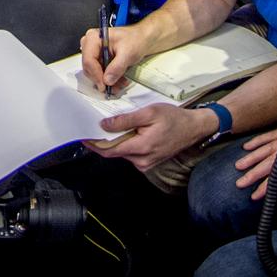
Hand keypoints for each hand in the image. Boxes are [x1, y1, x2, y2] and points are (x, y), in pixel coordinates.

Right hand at [80, 24, 149, 91]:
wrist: (142, 39)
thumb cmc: (135, 39)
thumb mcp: (128, 53)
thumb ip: (117, 67)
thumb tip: (107, 79)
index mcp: (94, 38)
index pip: (89, 60)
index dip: (96, 74)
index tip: (104, 85)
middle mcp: (91, 45)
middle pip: (89, 68)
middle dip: (102, 79)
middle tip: (113, 87)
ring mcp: (95, 53)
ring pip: (95, 73)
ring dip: (107, 81)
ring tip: (120, 83)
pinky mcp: (99, 60)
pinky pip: (100, 74)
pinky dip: (110, 79)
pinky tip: (119, 80)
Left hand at [86, 104, 216, 170]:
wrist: (194, 128)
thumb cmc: (174, 119)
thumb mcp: (149, 113)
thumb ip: (125, 120)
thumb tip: (105, 125)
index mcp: (141, 148)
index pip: (109, 150)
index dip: (94, 144)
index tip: (83, 136)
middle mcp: (142, 161)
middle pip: (114, 152)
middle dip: (102, 140)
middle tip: (92, 127)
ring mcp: (146, 163)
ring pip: (122, 152)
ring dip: (114, 141)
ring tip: (109, 126)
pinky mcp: (148, 162)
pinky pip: (130, 153)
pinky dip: (124, 143)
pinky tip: (124, 132)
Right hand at [232, 120, 276, 205]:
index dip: (267, 185)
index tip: (256, 195)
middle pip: (269, 160)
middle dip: (253, 173)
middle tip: (240, 182)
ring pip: (265, 147)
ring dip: (251, 157)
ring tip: (239, 166)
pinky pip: (268, 136)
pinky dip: (257, 141)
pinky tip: (247, 147)